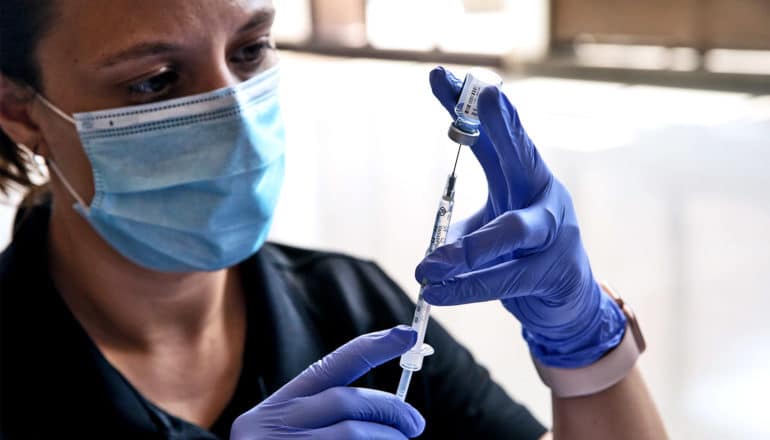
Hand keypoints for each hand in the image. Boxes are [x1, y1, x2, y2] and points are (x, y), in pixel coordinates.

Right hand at [231, 326, 424, 438]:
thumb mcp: (291, 434)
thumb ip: (329, 415)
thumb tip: (394, 410)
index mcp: (277, 408)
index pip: (331, 366)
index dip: (373, 347)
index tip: (408, 334)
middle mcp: (273, 426)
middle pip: (347, 402)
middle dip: (390, 410)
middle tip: (415, 423)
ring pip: (352, 434)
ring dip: (387, 439)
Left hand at [415, 67, 625, 367]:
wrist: (569, 301)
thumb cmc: (525, 256)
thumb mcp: (491, 229)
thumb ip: (462, 228)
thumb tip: (430, 248)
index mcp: (523, 178)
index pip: (493, 138)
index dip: (466, 110)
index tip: (440, 77)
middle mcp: (543, 196)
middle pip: (524, 156)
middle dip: (505, 126)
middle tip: (486, 96)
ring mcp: (554, 233)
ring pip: (513, 230)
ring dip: (469, 248)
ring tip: (429, 265)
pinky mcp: (551, 273)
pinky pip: (504, 279)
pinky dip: (466, 289)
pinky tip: (435, 293)